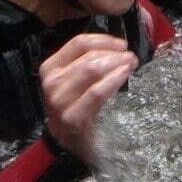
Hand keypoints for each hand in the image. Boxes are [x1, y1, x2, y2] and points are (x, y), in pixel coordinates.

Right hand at [39, 34, 136, 163]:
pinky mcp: (72, 117)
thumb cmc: (77, 106)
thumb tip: (117, 46)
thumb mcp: (76, 80)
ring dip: (116, 64)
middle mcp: (51, 82)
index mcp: (50, 67)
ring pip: (92, 70)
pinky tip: (124, 75)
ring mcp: (59, 101)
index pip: (79, 43)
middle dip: (115, 54)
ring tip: (131, 65)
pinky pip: (96, 92)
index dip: (104, 40)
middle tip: (131, 58)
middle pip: (89, 57)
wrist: (69, 142)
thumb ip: (87, 61)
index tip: (122, 45)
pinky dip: (113, 80)